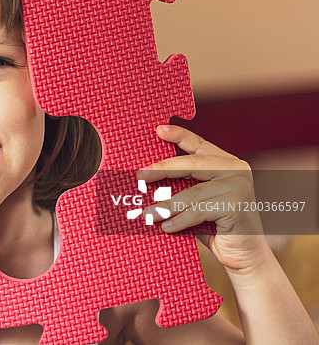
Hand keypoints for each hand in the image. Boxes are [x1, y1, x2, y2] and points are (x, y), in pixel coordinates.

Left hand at [138, 125, 269, 273]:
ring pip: (192, 192)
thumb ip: (184, 186)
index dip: (179, 135)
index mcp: (227, 163)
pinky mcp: (237, 205)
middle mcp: (237, 169)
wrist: (246, 255)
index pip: (199, 145)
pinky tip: (167, 226)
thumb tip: (148, 180)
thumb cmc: (217, 227)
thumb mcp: (199, 201)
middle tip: (140, 176)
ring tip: (148, 214)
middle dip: (163, 169)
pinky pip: (199, 211)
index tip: (158, 130)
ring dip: (166, 205)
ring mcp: (239, 186)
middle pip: (191, 164)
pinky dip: (180, 219)